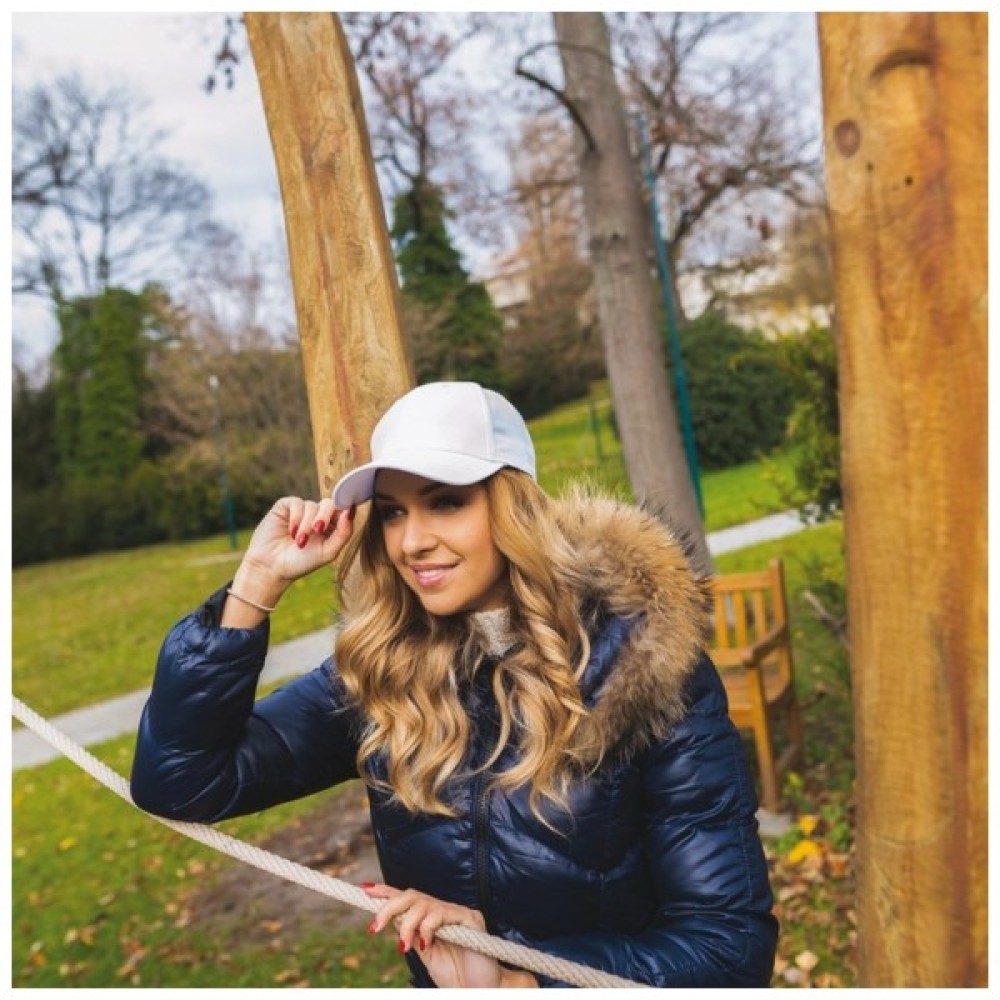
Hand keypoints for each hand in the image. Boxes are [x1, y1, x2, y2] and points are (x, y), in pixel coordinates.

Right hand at [227, 498, 354, 617]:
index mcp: (330, 526)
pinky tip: (291, 531)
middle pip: (329, 504)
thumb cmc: (300, 563)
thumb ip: (343, 533)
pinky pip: (296, 503)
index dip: (344, 509)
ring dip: (307, 524)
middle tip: (318, 530)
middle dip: (325, 516)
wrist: (272, 568)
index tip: (346, 512)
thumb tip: (350, 511)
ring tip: (299, 541)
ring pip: (312, 506)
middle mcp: (316, 516)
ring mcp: (301, 511)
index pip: (342, 511)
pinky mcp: (285, 507)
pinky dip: (296, 517)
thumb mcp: (328, 552)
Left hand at [362, 883, 535, 987]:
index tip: (364, 889)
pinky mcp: (470, 918)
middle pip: (411, 896)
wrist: (479, 990)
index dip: (386, 892)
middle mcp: (443, 910)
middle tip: (373, 927)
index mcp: (431, 918)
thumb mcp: (424, 954)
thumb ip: (411, 935)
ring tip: (403, 947)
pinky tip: (425, 945)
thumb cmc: (455, 975)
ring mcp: (457, 912)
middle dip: (388, 907)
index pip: (407, 899)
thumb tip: (390, 918)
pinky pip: (442, 914)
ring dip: (406, 924)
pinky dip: (427, 928)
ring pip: (423, 903)